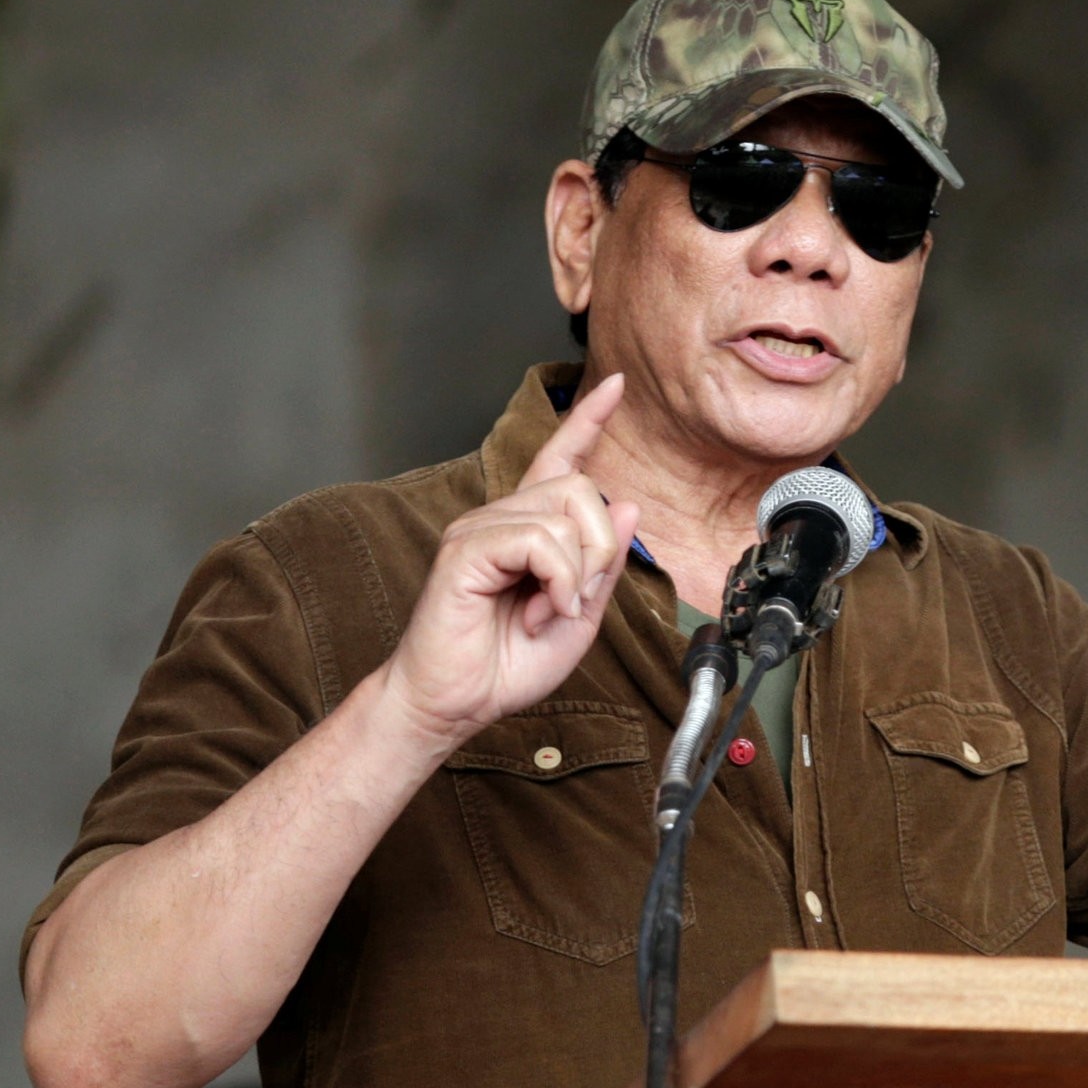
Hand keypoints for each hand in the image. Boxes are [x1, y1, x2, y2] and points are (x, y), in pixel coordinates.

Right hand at [382, 373, 639, 744]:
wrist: (456, 702)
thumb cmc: (507, 664)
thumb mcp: (582, 616)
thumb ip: (606, 565)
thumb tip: (630, 505)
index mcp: (528, 529)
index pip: (561, 459)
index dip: (588, 421)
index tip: (615, 385)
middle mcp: (502, 518)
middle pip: (583, 489)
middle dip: (602, 550)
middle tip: (579, 599)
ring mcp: (480, 528)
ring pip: (566, 516)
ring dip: (579, 575)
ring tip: (551, 612)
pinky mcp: (465, 548)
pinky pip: (539, 541)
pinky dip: (558, 583)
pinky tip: (540, 611)